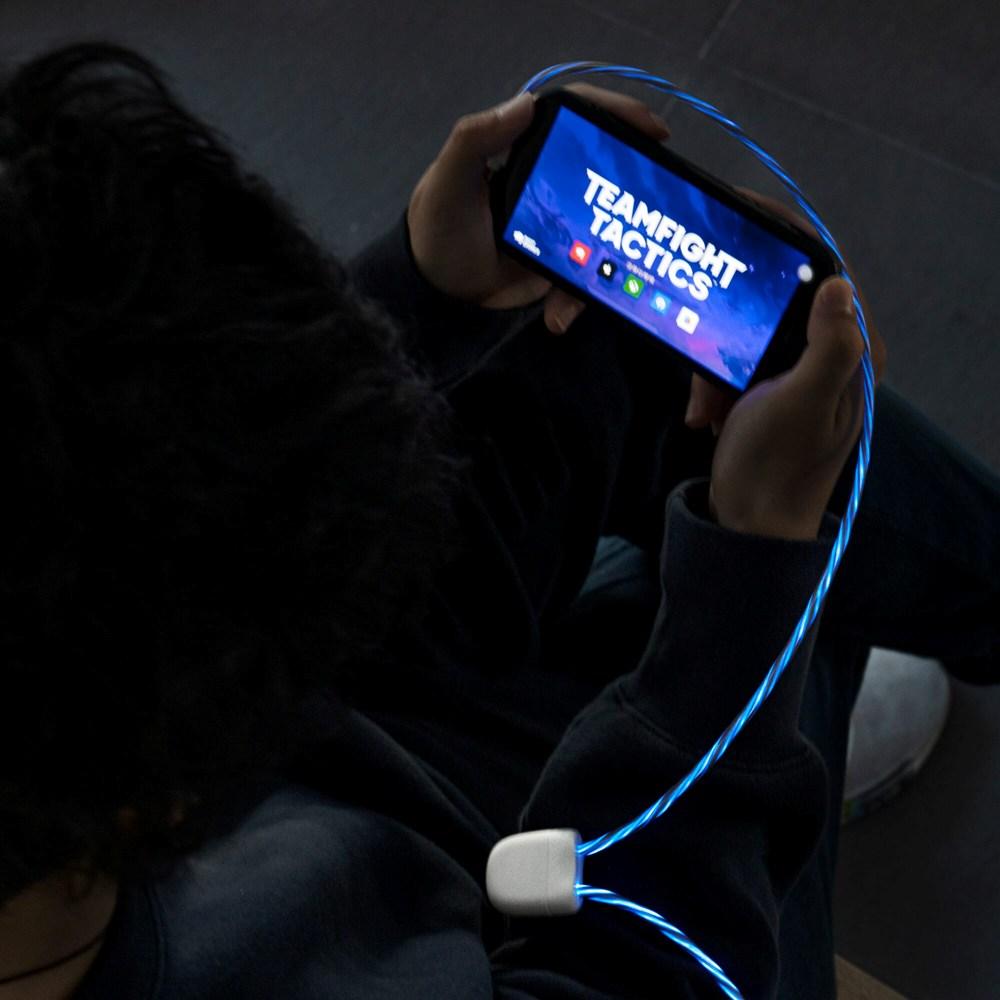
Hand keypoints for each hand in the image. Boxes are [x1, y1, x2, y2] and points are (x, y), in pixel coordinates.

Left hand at [406, 84, 669, 333]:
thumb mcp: (448, 181)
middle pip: (603, 170)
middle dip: (633, 183)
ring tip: (617, 272)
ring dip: (612, 256)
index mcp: (523, 148)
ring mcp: (557, 224)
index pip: (575, 117)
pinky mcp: (558, 263)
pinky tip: (559, 318)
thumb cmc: (437, 229)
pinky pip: (584, 276)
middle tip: (664, 193)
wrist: (433, 294)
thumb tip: (526, 102)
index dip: (615, 115)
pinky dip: (576, 300)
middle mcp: (547, 181)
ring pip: (603, 229)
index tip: (650, 128)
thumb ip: (476, 137)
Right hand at [708, 275, 871, 539]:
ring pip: (756, 341)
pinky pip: (741, 367)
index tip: (750, 266)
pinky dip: (717, 386)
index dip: (794, 269)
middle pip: (784, 313)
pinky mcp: (773, 397)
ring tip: (705, 405)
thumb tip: (839, 284)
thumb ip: (829, 344)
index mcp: (854, 362)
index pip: (834, 287)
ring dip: (720, 367)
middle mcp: (836, 365)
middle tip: (710, 372)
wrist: (744, 526)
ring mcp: (803, 382)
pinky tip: (707, 413)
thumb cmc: (772, 466)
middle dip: (740, 335)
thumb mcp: (800, 401)